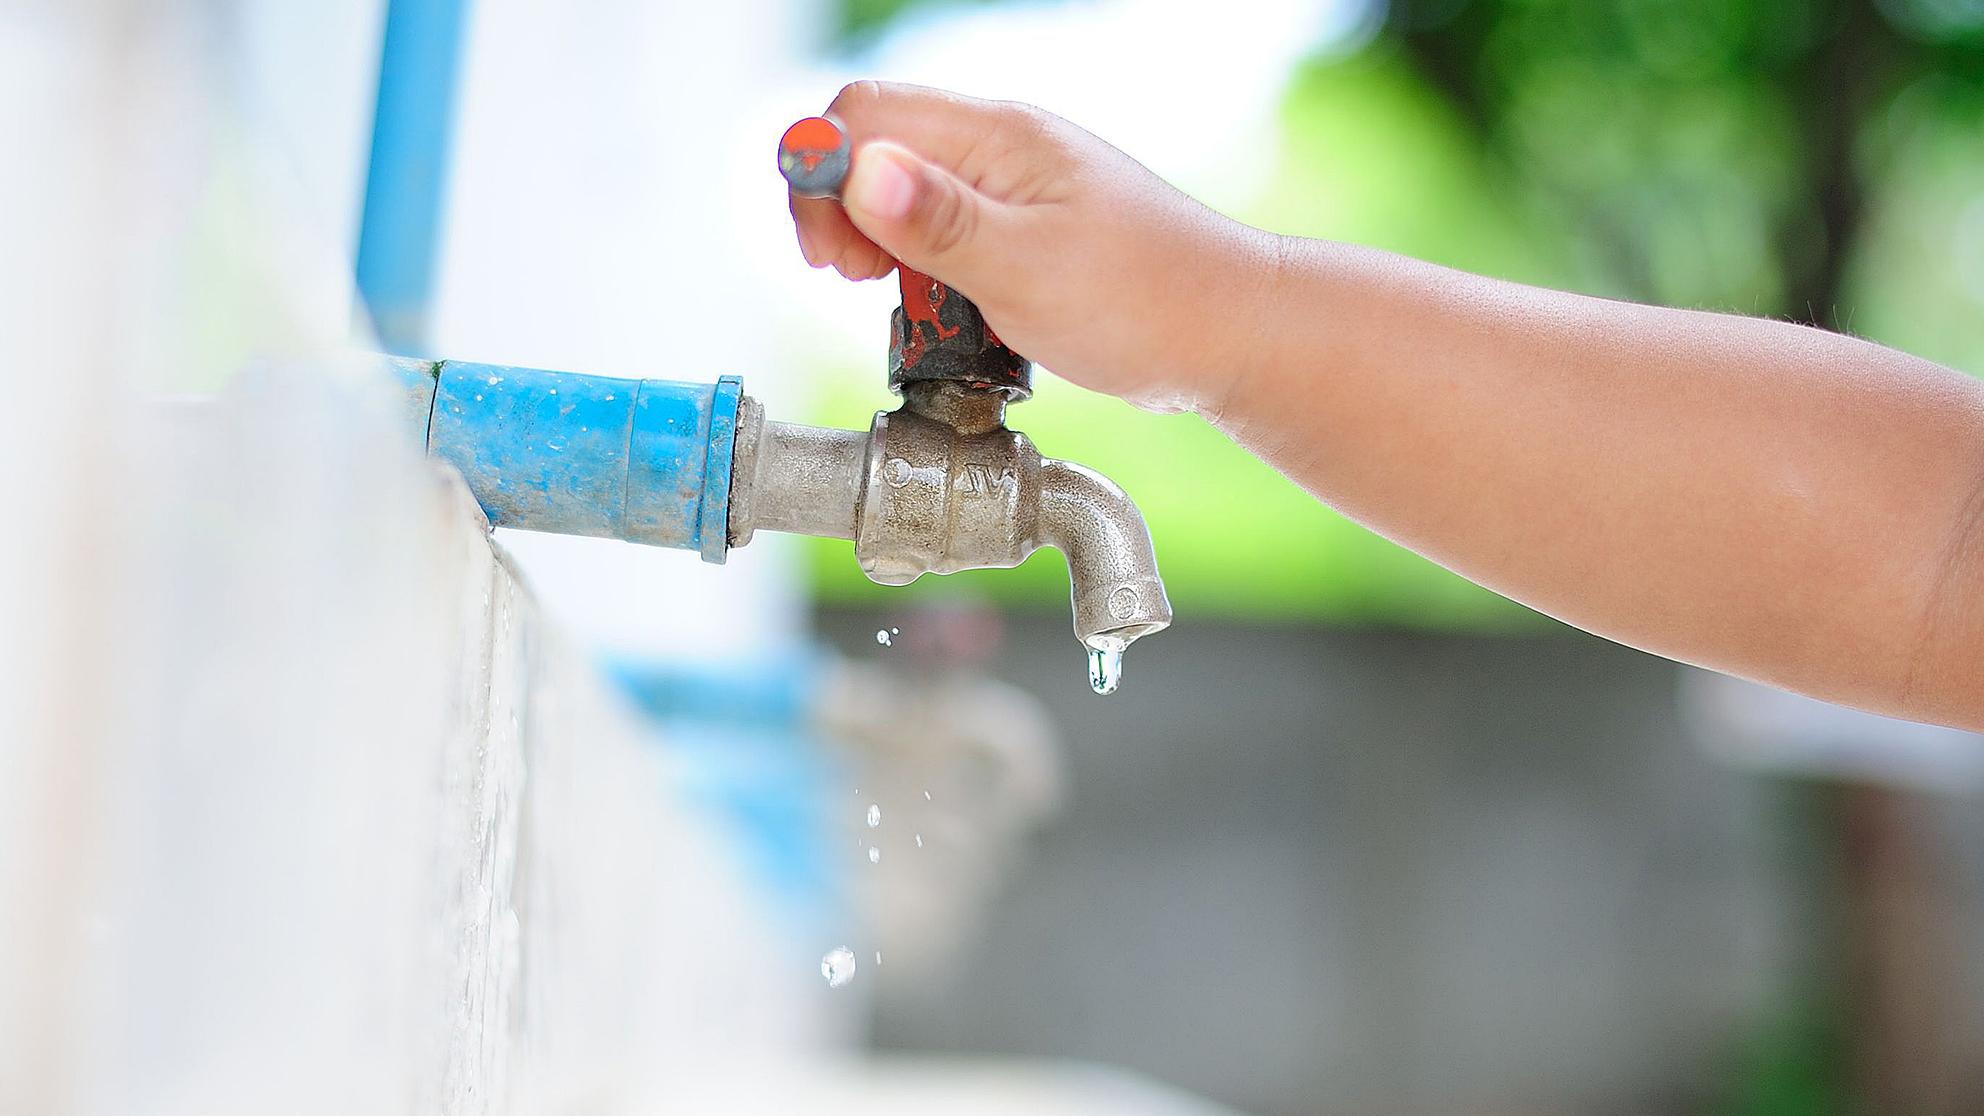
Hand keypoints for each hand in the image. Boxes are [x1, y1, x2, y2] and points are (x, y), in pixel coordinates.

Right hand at [789, 81, 1275, 412]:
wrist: (1228, 333)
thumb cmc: (1145, 302)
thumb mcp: (1027, 268)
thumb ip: (937, 222)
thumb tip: (859, 170)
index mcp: (996, 136)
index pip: (863, 113)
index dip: (823, 176)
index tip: (833, 256)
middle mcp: (998, 148)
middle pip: (873, 146)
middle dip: (841, 211)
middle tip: (856, 280)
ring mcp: (1011, 188)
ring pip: (902, 192)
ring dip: (880, 243)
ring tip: (897, 298)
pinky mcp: (1021, 229)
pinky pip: (942, 231)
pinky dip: (921, 267)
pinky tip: (941, 307)